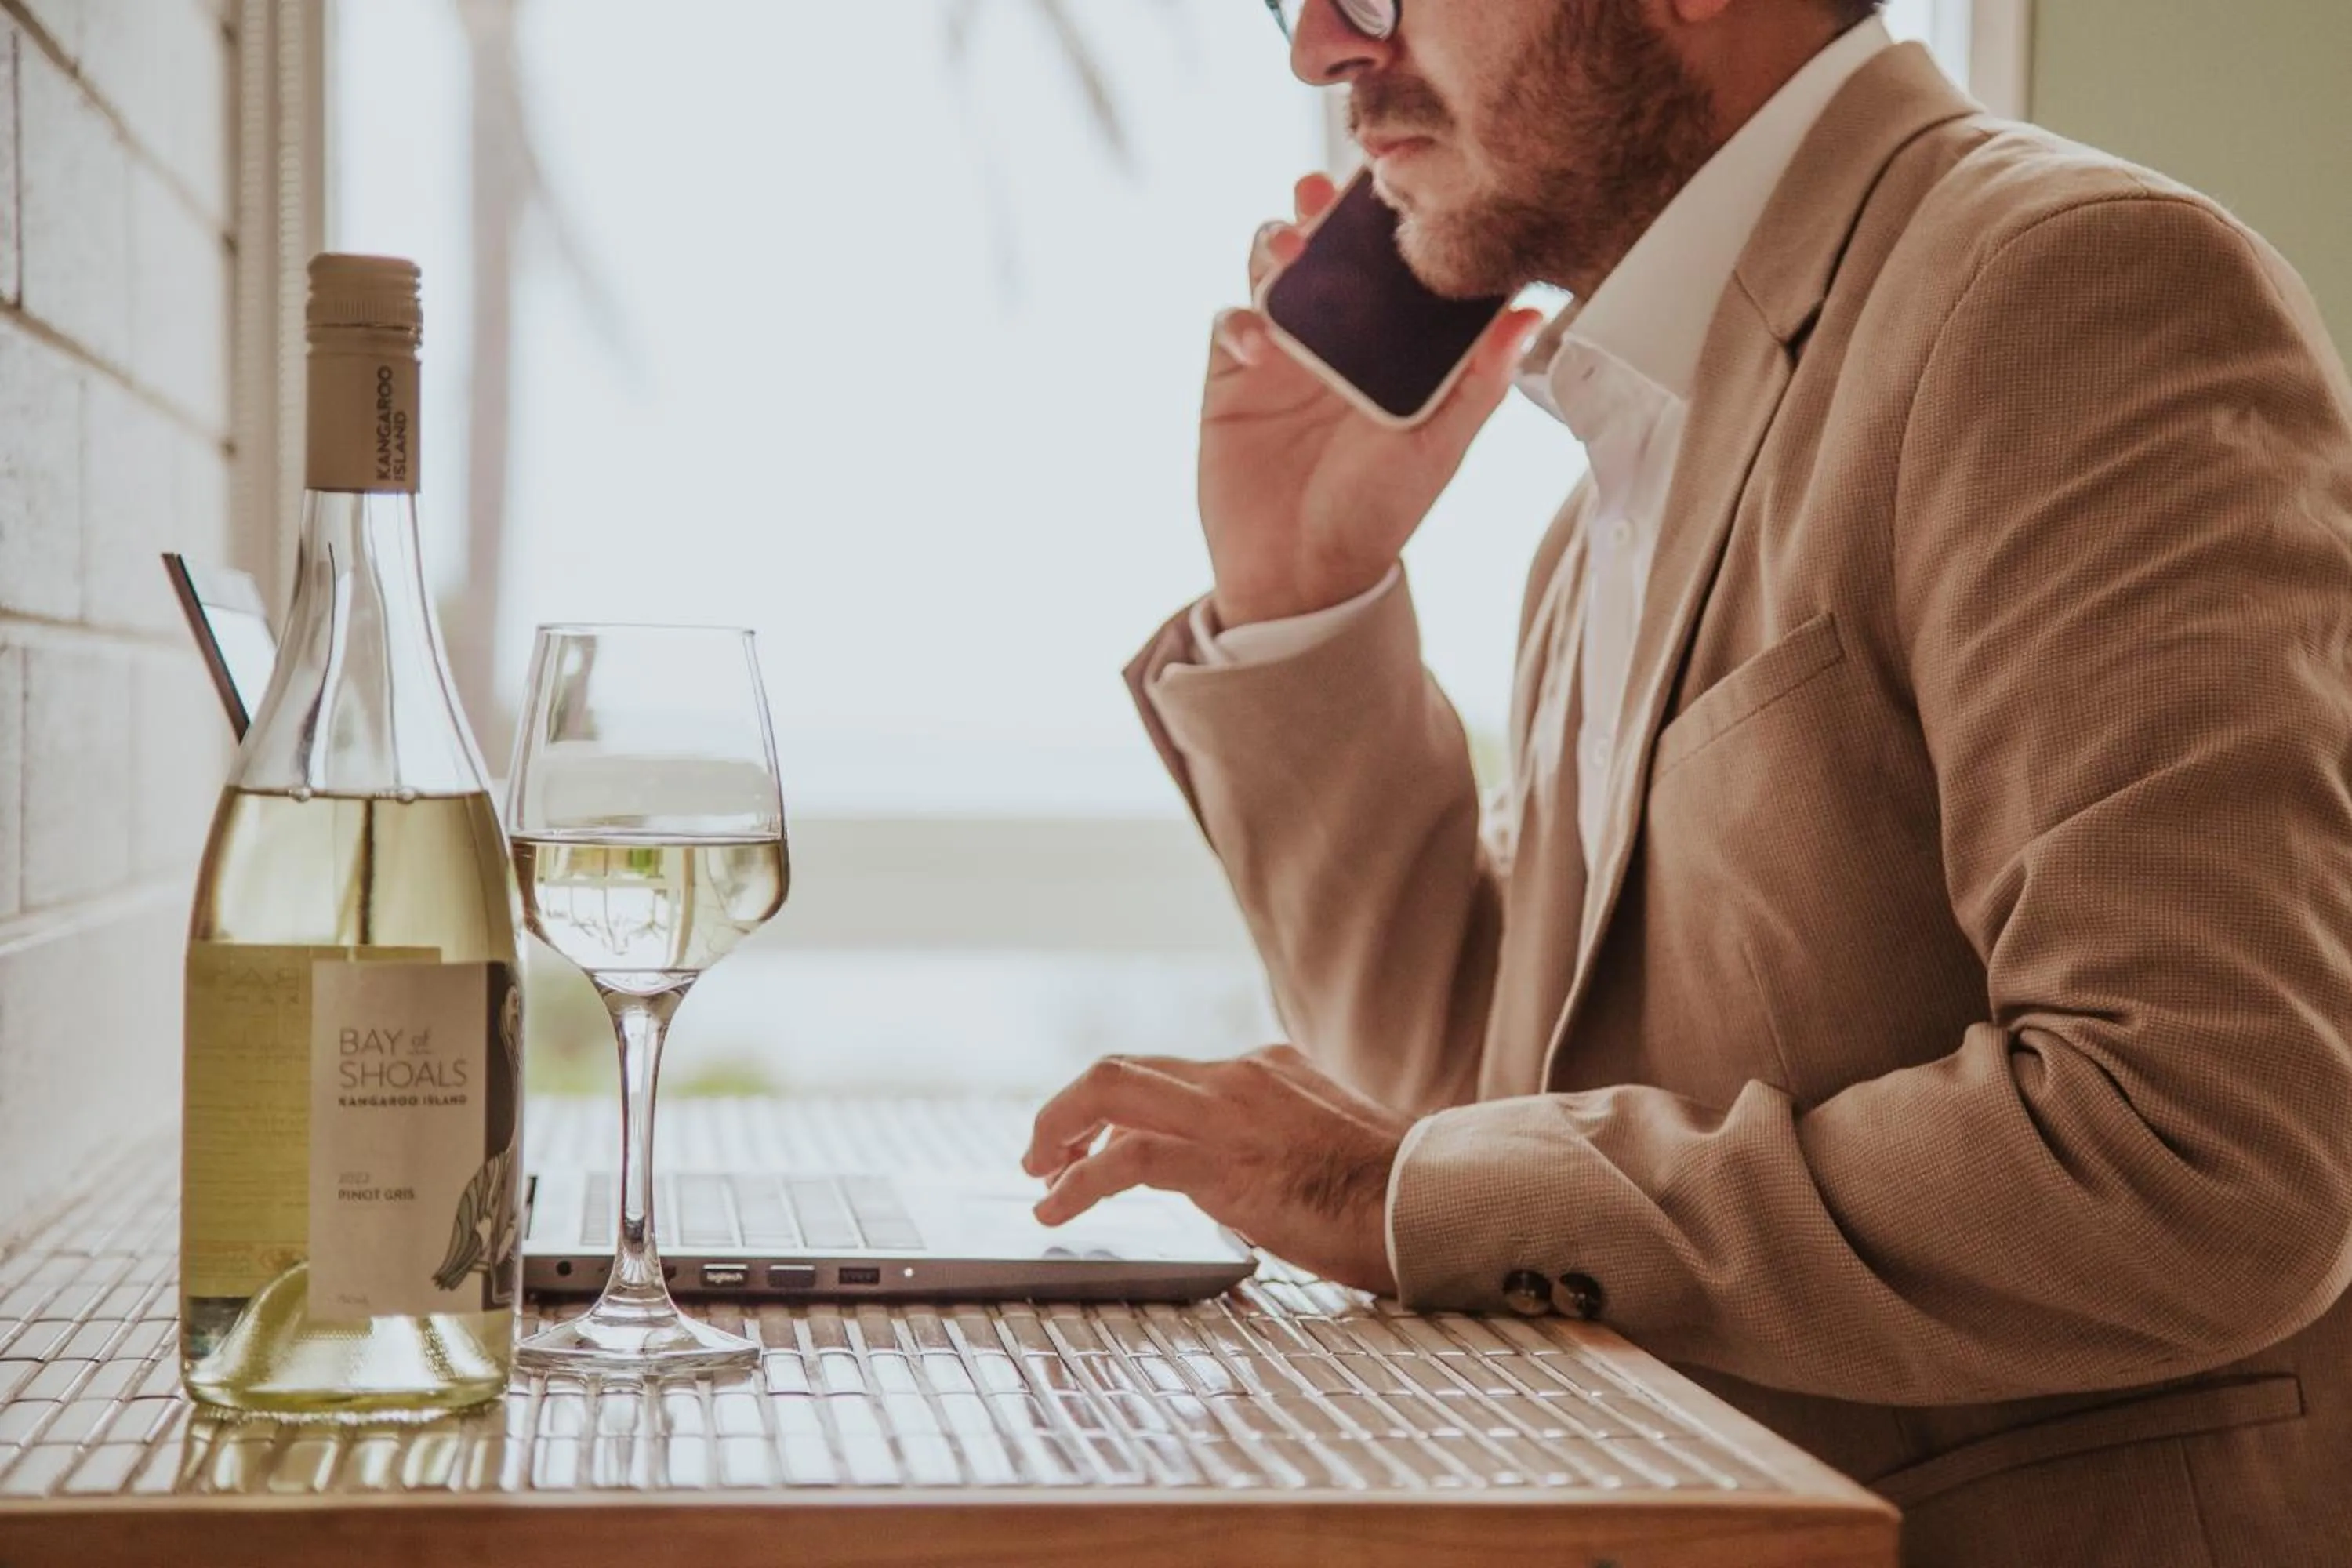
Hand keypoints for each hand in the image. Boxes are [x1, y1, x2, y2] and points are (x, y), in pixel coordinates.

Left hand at [1022, 1045, 1414, 1294]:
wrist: (1427, 1204)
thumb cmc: (1392, 1196)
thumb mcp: (1325, 1149)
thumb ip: (1273, 1147)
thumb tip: (1238, 1181)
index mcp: (1267, 1070)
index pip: (1170, 1075)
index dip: (1118, 1111)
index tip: (1096, 1142)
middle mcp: (1240, 1077)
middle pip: (1124, 1069)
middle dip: (1069, 1107)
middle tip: (1043, 1151)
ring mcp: (1226, 1110)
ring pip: (1109, 1090)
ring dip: (1057, 1131)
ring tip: (1037, 1176)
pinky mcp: (1219, 1158)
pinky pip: (1124, 1158)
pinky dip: (1077, 1182)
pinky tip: (1056, 1209)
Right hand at [1200, 173, 1545, 628]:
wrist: (1300, 573)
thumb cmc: (1377, 514)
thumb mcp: (1437, 448)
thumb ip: (1478, 384)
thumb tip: (1528, 316)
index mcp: (1392, 345)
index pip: (1395, 265)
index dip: (1393, 222)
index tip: (1398, 185)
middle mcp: (1338, 336)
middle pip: (1328, 249)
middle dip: (1324, 214)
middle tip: (1321, 192)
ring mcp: (1283, 350)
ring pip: (1272, 268)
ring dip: (1275, 247)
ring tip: (1286, 248)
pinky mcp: (1233, 374)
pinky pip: (1230, 323)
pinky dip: (1240, 322)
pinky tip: (1258, 347)